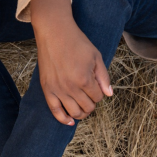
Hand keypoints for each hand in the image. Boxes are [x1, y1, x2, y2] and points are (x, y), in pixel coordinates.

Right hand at [29, 0, 111, 124]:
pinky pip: (55, 110)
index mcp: (84, 79)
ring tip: (83, 109)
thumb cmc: (76, 43)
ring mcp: (58, 90)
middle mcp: (71, 87)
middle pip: (87, 107)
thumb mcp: (96, 57)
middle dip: (92, 105)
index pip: (98, 97)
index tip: (97, 87)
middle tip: (91, 98)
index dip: (100, 94)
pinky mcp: (47, 90)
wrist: (54, 34)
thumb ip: (103, 77)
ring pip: (73, 112)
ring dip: (81, 113)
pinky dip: (63, 118)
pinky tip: (70, 121)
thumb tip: (109, 94)